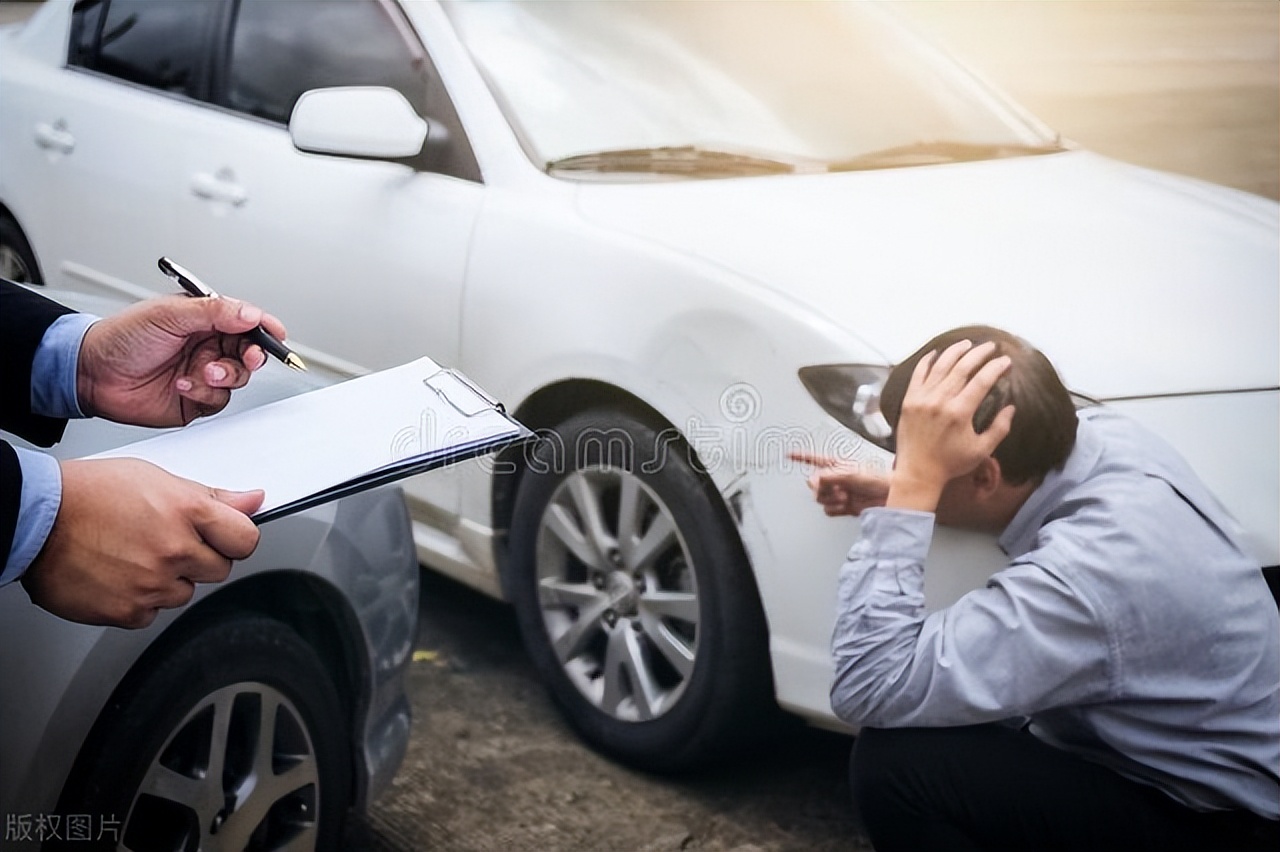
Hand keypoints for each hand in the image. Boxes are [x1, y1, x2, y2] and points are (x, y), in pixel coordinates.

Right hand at [20, 458, 263, 628]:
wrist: (36, 520)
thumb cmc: (89, 494)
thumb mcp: (157, 479)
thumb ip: (211, 497)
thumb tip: (252, 501)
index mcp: (187, 513)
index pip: (246, 539)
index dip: (236, 538)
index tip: (226, 537)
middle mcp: (174, 550)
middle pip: (219, 569)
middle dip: (201, 558)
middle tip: (168, 542)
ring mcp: (152, 584)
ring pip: (185, 593)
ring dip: (169, 580)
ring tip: (136, 555)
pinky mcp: (129, 612)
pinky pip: (153, 613)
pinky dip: (140, 600)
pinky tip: (120, 574)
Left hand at [77, 295, 288, 426]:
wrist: (91, 375)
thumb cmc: (120, 338)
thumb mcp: (168, 314)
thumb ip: (214, 312)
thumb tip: (250, 313)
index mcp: (204, 320)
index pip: (245, 321)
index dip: (264, 328)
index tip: (276, 334)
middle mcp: (207, 346)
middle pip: (249, 352)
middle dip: (249, 356)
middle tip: (244, 358)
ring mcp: (202, 374)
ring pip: (238, 379)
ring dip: (222, 376)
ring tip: (200, 373)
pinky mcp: (195, 400)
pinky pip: (218, 401)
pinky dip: (203, 394)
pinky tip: (182, 385)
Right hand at [789, 451, 889, 516]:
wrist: (890, 497)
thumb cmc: (878, 479)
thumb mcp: (851, 473)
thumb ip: (829, 476)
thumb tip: (812, 480)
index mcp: (837, 465)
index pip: (814, 460)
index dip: (801, 457)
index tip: (789, 455)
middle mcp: (836, 479)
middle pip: (815, 486)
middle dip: (824, 489)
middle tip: (836, 489)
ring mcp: (838, 493)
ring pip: (820, 500)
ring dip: (832, 500)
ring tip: (845, 497)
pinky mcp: (842, 507)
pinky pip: (828, 511)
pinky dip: (835, 510)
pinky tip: (845, 506)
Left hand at [887, 340, 1014, 510]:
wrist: (918, 473)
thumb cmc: (950, 463)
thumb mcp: (981, 450)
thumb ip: (1000, 428)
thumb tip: (1011, 407)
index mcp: (959, 412)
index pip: (982, 381)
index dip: (996, 367)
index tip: (1005, 361)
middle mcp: (939, 401)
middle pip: (962, 367)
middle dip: (979, 353)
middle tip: (991, 346)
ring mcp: (922, 398)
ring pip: (940, 366)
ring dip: (955, 351)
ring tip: (968, 344)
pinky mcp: (908, 400)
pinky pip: (918, 374)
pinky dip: (927, 361)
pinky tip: (936, 353)